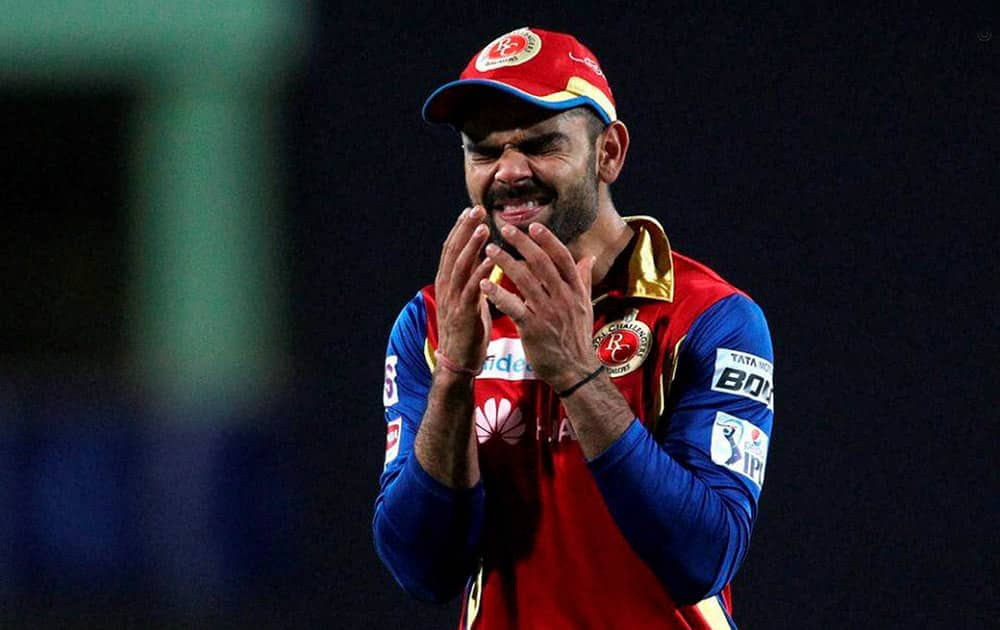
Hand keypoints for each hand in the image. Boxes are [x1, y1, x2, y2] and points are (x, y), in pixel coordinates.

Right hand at [434, 206, 493, 370]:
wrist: (458, 362)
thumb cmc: (468, 331)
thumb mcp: (470, 300)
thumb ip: (474, 280)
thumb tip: (485, 261)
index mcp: (448, 282)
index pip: (452, 249)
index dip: (460, 229)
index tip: (470, 210)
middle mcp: (447, 287)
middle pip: (453, 252)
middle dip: (465, 229)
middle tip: (476, 209)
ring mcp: (453, 300)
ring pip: (460, 266)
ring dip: (471, 246)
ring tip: (483, 228)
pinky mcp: (463, 314)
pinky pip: (472, 289)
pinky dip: (481, 273)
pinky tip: (492, 261)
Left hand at [480, 222, 598, 390]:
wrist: (575, 371)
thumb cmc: (576, 338)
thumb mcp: (585, 307)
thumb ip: (584, 281)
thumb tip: (589, 258)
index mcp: (575, 291)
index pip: (562, 258)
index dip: (548, 241)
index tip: (532, 226)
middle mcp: (564, 298)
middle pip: (542, 264)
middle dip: (523, 244)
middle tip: (505, 229)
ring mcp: (548, 313)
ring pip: (525, 281)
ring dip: (505, 263)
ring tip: (489, 250)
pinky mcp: (533, 328)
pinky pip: (513, 307)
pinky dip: (498, 294)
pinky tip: (484, 284)